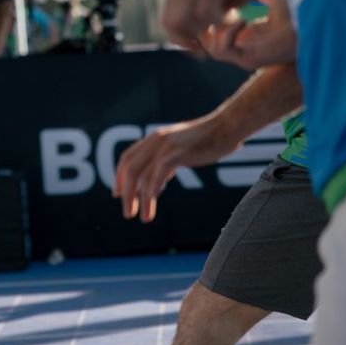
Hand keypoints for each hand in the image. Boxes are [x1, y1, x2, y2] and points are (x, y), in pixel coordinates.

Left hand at [113, 116, 238, 222]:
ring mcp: (165, 146)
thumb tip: (157, 183)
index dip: (120, 177)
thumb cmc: (208, 140)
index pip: (128, 157)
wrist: (227, 127)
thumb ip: (166, 163)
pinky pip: (157, 175)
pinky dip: (150, 192)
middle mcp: (155, 140)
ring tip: (142, 217)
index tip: (118, 195)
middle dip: (126, 192)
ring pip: (142, 175)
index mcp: (154, 138)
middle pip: (130, 168)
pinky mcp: (177, 153)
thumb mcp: (181, 150)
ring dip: (139, 199)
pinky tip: (151, 205)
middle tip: (127, 213)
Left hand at [162, 0, 284, 50]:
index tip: (200, 51)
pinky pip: (208, 14)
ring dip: (210, 30)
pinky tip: (237, 14)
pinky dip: (222, 22)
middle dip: (190, 41)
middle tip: (212, 47)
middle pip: (171, 23)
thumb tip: (184, 40)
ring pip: (188, 20)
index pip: (166, 19)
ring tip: (230, 21)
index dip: (181, 40)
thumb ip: (199, 11)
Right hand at [199, 0, 297, 68]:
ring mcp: (244, 57)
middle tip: (218, 6)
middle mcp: (244, 50)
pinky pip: (222, 50)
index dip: (213, 18)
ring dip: (217, 29)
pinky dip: (227, 33)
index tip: (217, 1)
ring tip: (231, 13)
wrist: (307, 24)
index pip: (217, 34)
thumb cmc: (296, 12)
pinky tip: (242, 19)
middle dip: (209, 25)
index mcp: (248, 37)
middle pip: (208, 44)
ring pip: (212, 49)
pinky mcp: (248, 61)